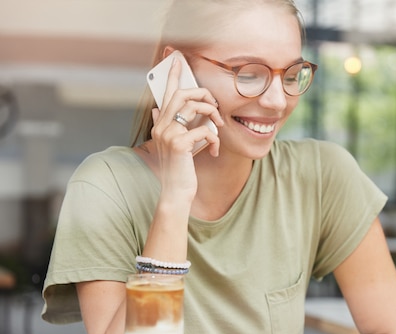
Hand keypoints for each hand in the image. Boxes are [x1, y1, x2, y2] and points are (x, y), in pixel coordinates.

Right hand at [150, 56, 223, 197]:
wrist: (175, 192)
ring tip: (219, 128)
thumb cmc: (179, 169)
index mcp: (161, 123)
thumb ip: (167, 126)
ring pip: (195, 107)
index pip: (166, 92)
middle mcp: (161, 125)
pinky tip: (214, 151)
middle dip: (204, 95)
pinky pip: (205, 130)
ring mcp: (168, 134)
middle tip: (216, 106)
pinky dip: (215, 140)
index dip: (173, 74)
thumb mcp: (173, 145)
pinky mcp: (179, 144)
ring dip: (213, 115)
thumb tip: (155, 110)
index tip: (178, 58)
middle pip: (183, 94)